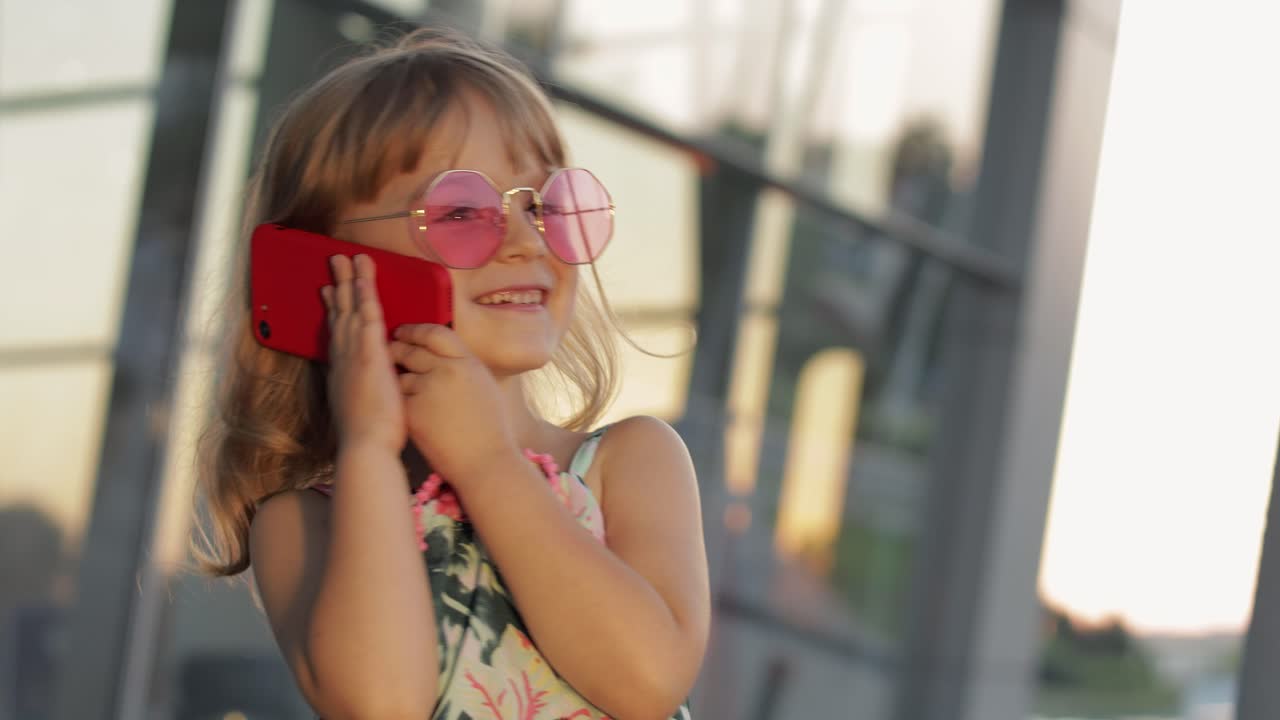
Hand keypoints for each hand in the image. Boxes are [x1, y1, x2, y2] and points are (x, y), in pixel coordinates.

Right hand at [321, 254, 405, 453]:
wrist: (365, 449)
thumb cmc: (368, 440)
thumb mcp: (360, 411)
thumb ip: (361, 395)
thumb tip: (363, 391)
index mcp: (341, 373)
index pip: (337, 334)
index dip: (334, 311)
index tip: (330, 293)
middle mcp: (342, 359)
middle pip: (339, 314)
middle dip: (338, 286)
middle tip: (334, 262)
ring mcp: (353, 355)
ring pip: (351, 309)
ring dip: (350, 281)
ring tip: (347, 257)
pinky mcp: (368, 354)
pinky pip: (367, 317)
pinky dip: (364, 295)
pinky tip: (363, 278)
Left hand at [388, 324, 516, 481]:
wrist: (485, 462)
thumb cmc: (490, 430)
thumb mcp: (483, 386)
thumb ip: (463, 366)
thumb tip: (442, 354)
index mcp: (468, 362)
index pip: (436, 333)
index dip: (416, 330)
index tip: (405, 332)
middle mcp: (447, 369)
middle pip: (412, 349)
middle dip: (397, 348)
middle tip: (389, 350)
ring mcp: (428, 388)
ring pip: (400, 374)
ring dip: (397, 379)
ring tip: (396, 387)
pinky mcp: (413, 409)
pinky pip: (397, 398)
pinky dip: (397, 403)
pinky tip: (401, 411)